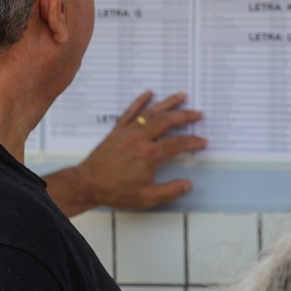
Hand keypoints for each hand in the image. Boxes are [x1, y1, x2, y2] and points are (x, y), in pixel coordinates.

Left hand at [73, 91, 206, 209]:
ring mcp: (128, 131)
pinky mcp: (118, 129)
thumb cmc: (114, 191)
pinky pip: (131, 110)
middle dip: (185, 115)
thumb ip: (169, 191)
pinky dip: (140, 100)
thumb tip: (187, 185)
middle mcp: (140, 138)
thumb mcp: (146, 198)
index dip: (193, 141)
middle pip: (168, 120)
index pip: (178, 143)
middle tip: (198, 113)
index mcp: (149, 155)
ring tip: (181, 95)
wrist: (87, 184)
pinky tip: (149, 93)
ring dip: (168, 102)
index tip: (202, 141)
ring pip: (152, 111)